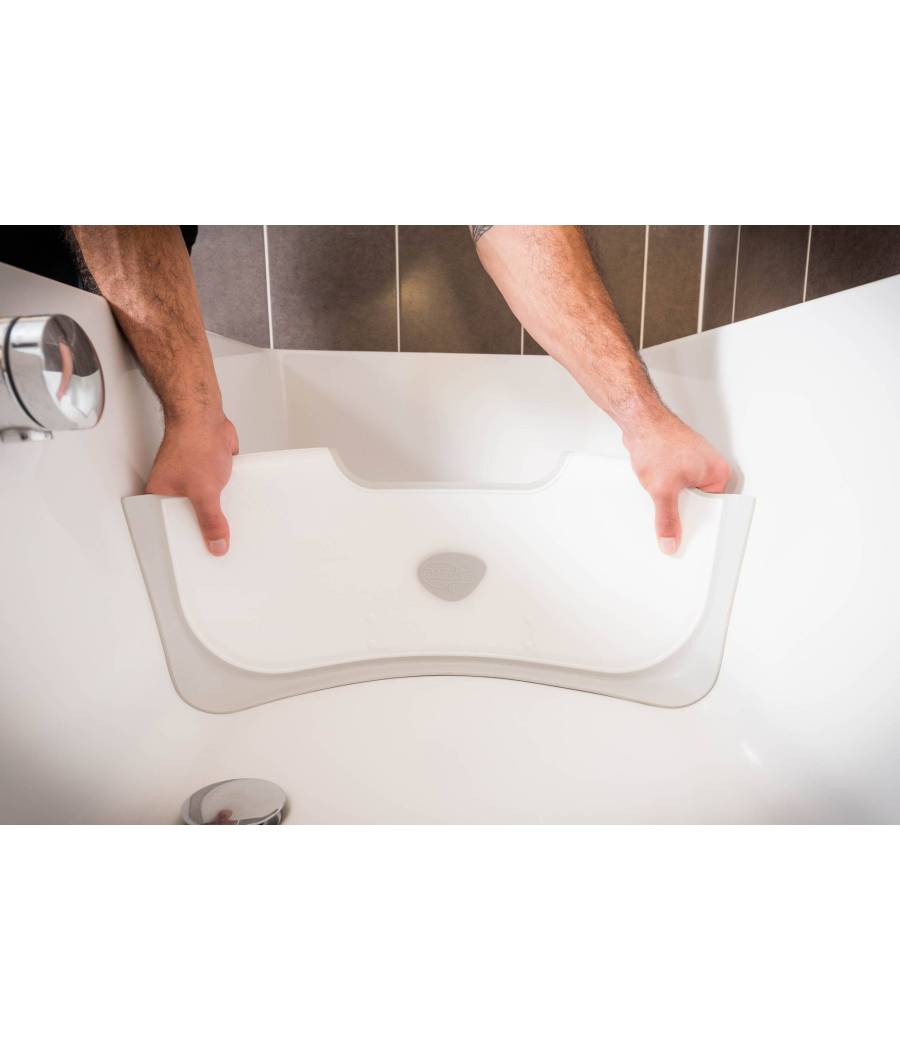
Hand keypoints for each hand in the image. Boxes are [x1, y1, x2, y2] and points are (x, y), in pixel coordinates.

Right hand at [146, 412, 239, 554]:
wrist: (205, 417)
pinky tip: (237, 506)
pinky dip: (228, 500)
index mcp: (160, 497)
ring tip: (228, 529)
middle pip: (189, 521)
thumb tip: (216, 544)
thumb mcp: (204, 492)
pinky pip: (219, 495)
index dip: (183, 544)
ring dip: (218, 514)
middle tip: (217, 548)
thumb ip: (211, 521)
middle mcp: (174, 491)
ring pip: (206, 508)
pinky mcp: (209, 475)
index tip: (196, 559)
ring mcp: (192, 483)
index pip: (169, 530)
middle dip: (204, 532)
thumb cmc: (193, 443)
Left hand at [623, 411, 731, 553]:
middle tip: (673, 519)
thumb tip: (670, 541)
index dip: (702, 526)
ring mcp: (695, 465)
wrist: (639, 421)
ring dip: (673, 501)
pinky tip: (656, 487)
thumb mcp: (663, 491)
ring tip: (663, 496)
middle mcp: (710, 469)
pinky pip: (676, 486)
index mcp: (718, 474)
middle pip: (701, 505)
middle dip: (685, 513)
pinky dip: (666, 490)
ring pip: (686, 496)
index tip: (692, 539)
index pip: (717, 511)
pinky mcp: (680, 462)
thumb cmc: (657, 442)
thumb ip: (667, 520)